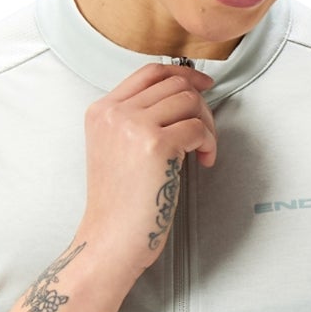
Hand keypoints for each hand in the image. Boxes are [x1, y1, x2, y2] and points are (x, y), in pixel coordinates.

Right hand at [75, 61, 216, 283]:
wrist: (110, 239)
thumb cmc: (121, 204)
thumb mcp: (116, 149)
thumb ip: (138, 119)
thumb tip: (185, 94)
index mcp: (102, 110)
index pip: (150, 71)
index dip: (183, 73)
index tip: (204, 85)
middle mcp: (115, 112)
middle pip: (174, 83)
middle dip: (200, 106)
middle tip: (204, 135)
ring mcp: (134, 126)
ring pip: (189, 101)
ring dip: (206, 125)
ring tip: (202, 151)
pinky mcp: (156, 145)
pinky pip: (198, 128)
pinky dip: (209, 143)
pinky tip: (203, 162)